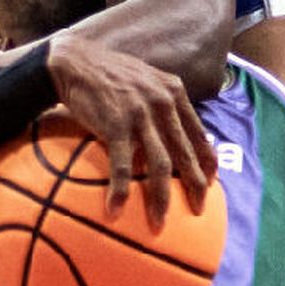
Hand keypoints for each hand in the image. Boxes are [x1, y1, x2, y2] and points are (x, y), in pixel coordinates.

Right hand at [44, 37, 216, 223]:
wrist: (74, 62)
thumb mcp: (147, 80)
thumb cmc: (109, 74)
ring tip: (159, 223)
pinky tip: (115, 210)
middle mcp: (163, 103)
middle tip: (197, 211)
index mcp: (174, 92)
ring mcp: (140, 114)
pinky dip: (120, 191)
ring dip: (161, 198)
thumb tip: (175, 131)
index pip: (198, 133)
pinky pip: (122, 166)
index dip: (206, 160)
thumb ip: (164, 101)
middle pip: (184, 153)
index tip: (210, 183)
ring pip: (159, 165)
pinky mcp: (116, 125)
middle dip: (194, 186)